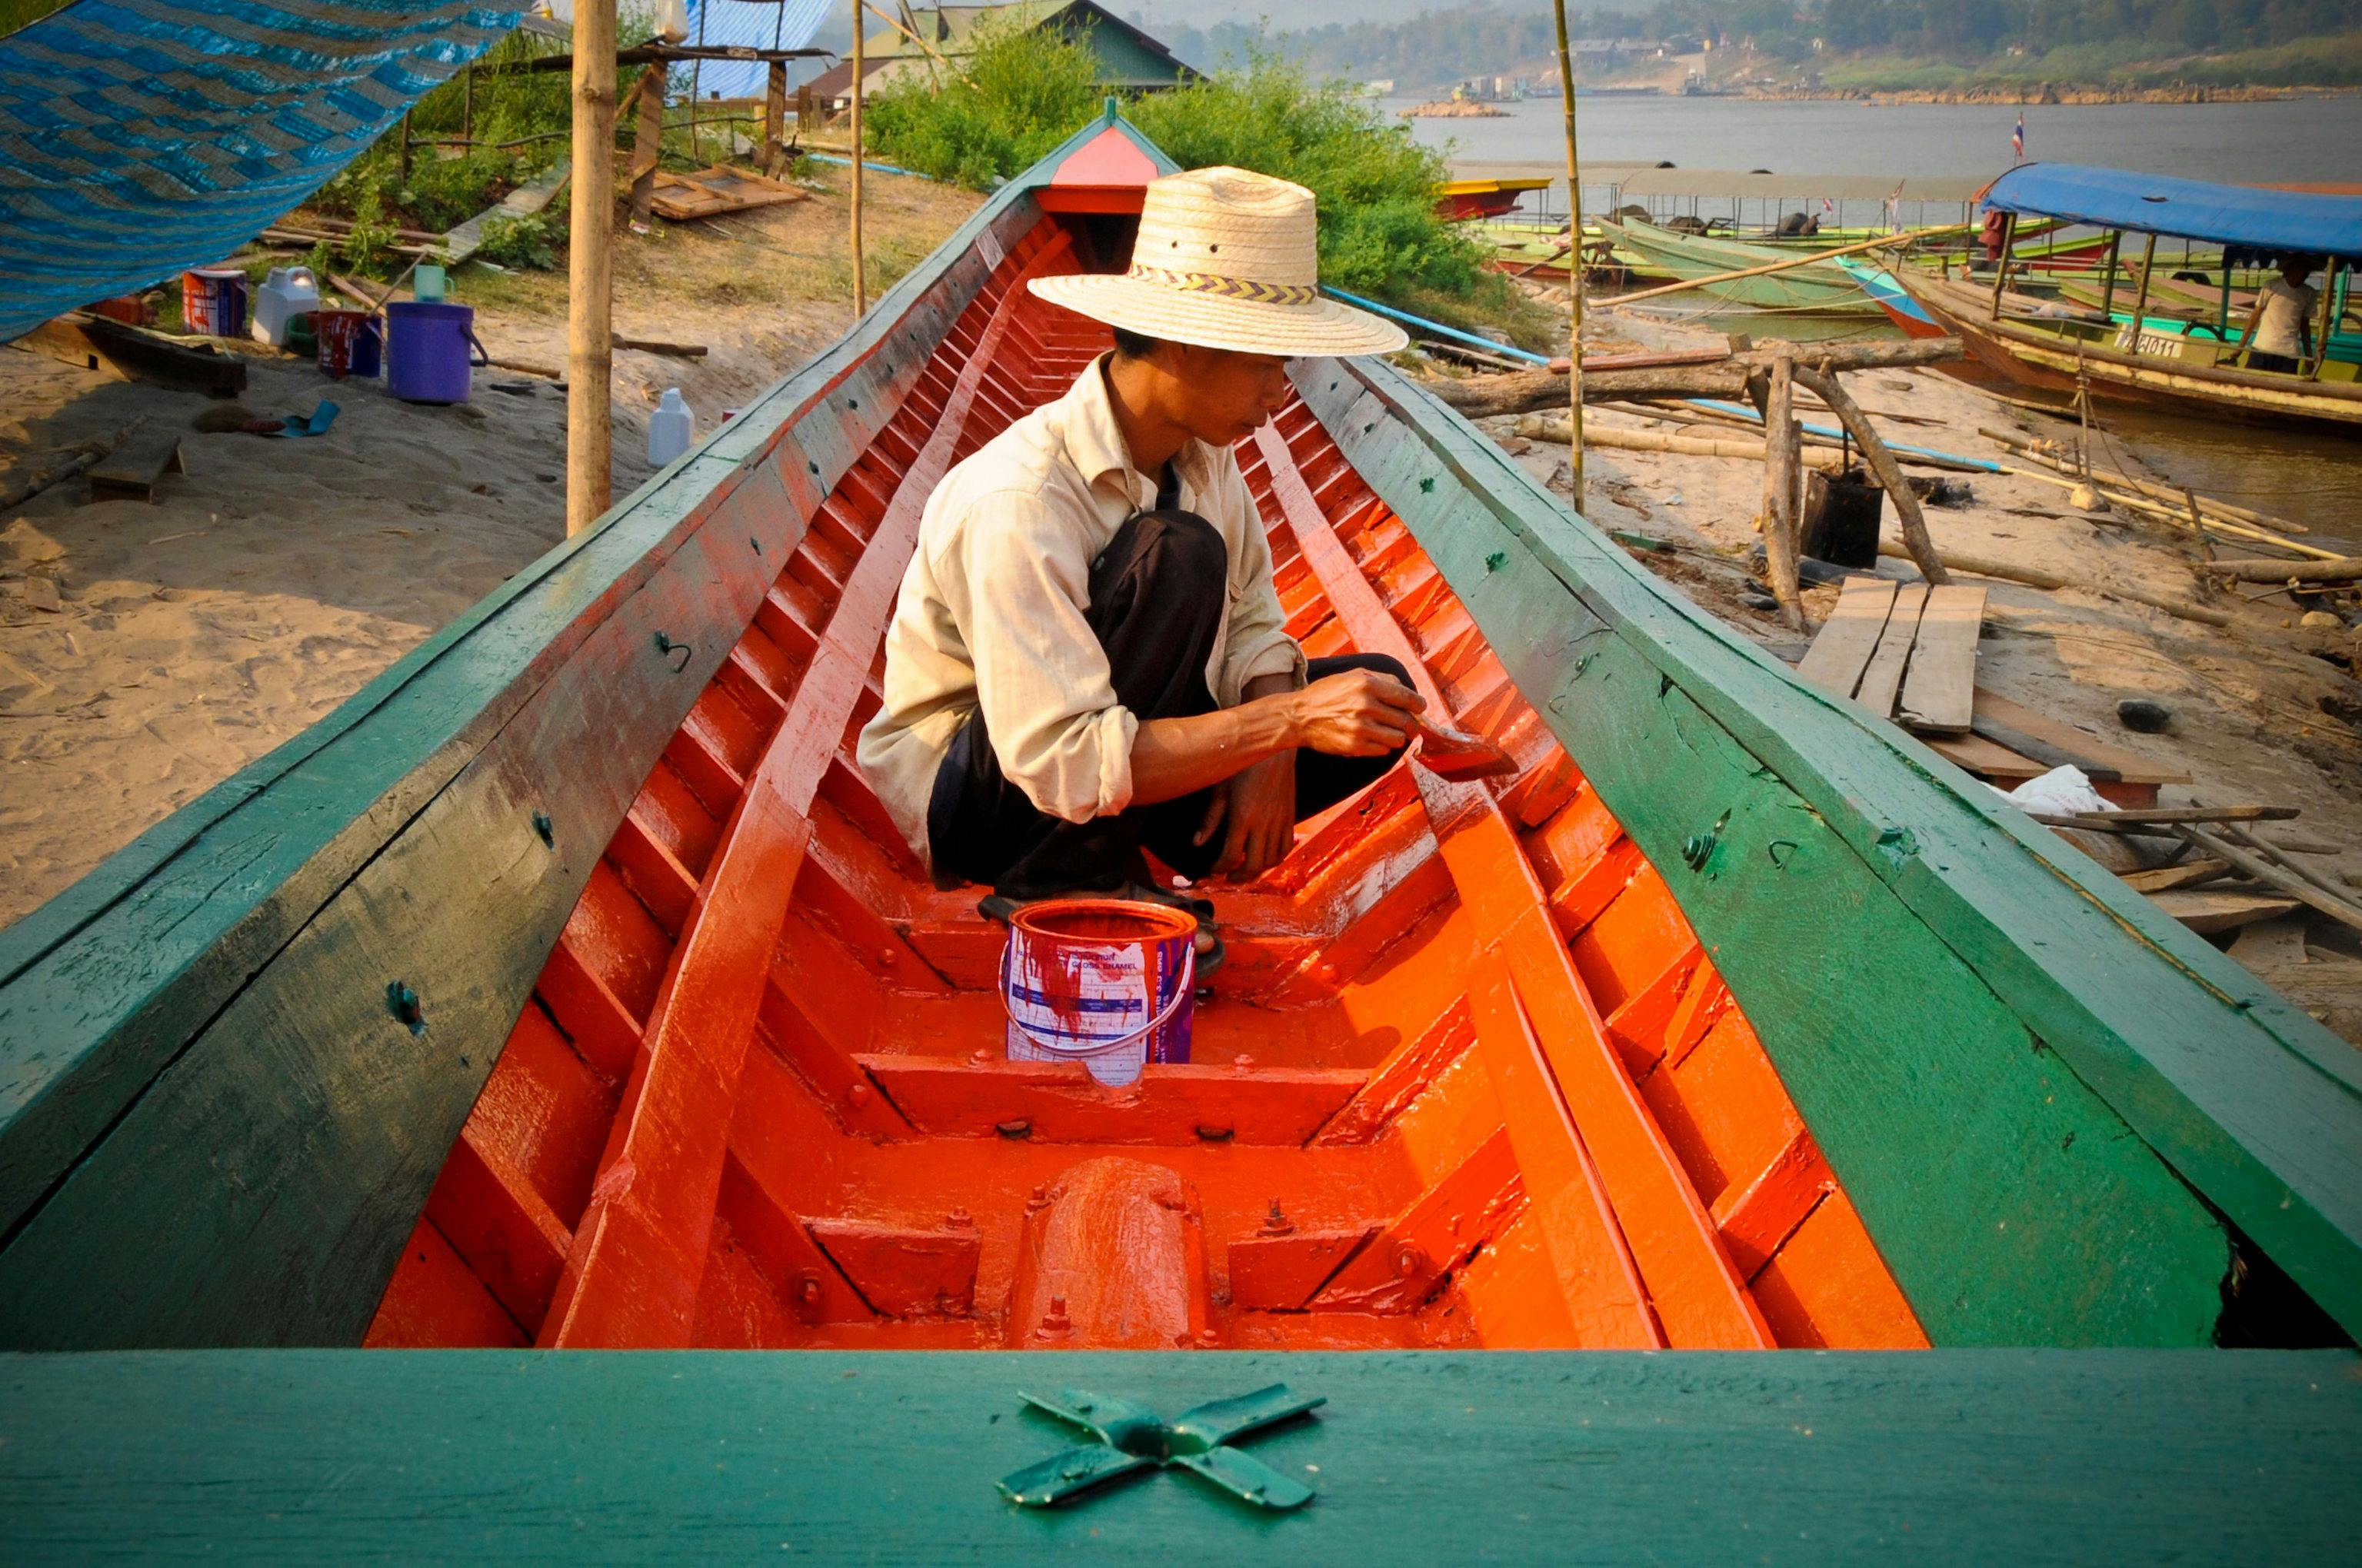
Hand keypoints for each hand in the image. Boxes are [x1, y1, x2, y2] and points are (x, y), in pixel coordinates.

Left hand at [1194, 751, 1295, 880]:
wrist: (1274, 747)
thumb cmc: (1242, 763)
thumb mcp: (1220, 789)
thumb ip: (1210, 819)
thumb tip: (1197, 843)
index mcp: (1243, 817)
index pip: (1230, 856)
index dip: (1220, 868)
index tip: (1212, 870)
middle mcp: (1263, 823)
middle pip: (1253, 865)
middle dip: (1239, 877)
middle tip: (1228, 878)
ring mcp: (1280, 821)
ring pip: (1272, 860)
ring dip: (1258, 871)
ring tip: (1245, 870)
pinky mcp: (1290, 817)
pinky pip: (1286, 847)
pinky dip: (1276, 858)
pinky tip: (1265, 857)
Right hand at [1286, 669, 1422, 756]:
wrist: (1299, 716)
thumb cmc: (1327, 694)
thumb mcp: (1353, 676)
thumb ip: (1382, 680)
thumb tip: (1407, 691)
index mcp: (1368, 685)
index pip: (1407, 697)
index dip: (1419, 705)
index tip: (1420, 708)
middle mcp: (1366, 706)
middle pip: (1406, 721)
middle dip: (1412, 725)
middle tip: (1411, 726)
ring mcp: (1360, 728)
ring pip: (1398, 739)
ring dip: (1397, 736)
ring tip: (1388, 732)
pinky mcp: (1355, 747)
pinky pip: (1383, 751)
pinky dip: (1383, 746)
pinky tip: (1373, 739)